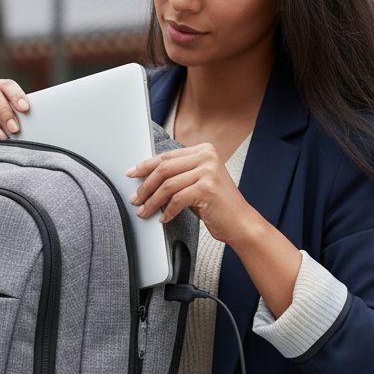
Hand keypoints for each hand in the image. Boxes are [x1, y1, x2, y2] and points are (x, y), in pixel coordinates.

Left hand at [124, 143, 258, 247]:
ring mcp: (208, 171)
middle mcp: (207, 156)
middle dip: (145, 186)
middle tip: (135, 199)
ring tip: (144, 211)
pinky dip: (167, 211)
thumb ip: (179, 175)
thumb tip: (146, 177)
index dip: (146, 166)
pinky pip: (176, 200)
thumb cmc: (218, 206)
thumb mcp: (198, 183)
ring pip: (167, 185)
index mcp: (204, 150)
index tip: (132, 174)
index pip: (167, 156)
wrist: (241, 223)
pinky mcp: (206, 188)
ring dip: (152, 201)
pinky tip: (164, 218)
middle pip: (164, 168)